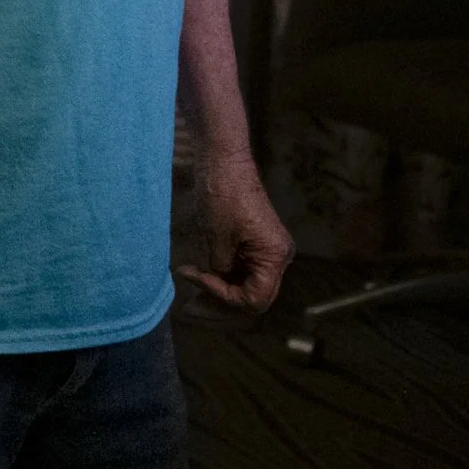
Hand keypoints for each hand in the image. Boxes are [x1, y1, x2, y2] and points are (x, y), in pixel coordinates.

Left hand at [175, 158, 291, 312]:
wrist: (224, 163)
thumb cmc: (222, 196)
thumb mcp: (216, 239)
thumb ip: (220, 269)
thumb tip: (218, 284)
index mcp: (274, 256)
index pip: (255, 299)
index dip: (224, 297)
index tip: (198, 278)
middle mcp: (278, 257)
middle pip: (254, 296)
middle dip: (221, 300)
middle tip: (190, 304)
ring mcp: (269, 250)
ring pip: (248, 284)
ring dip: (221, 289)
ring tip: (192, 286)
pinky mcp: (258, 244)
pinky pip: (244, 270)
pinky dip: (224, 275)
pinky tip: (201, 273)